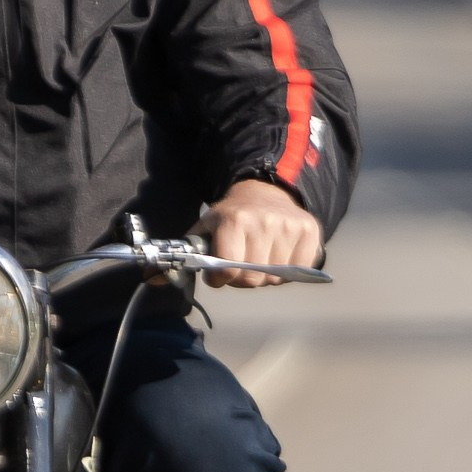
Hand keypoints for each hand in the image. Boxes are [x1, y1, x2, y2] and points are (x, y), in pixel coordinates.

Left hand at [196, 177, 320, 288]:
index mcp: (235, 220)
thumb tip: (162, 275)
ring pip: (275, 278)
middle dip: (242, 279)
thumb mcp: (206, 228)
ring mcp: (289, 226)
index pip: (228, 269)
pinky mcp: (309, 230)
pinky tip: (279, 256)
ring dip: (266, 276)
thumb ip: (189, 253)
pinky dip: (288, 271)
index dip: (221, 278)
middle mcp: (264, 221)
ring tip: (260, 259)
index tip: (219, 275)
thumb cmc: (232, 216)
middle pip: (252, 278)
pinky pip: (299, 269)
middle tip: (240, 267)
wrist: (264, 192)